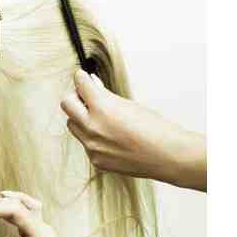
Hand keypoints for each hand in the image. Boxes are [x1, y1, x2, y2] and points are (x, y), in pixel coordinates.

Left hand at [60, 70, 205, 190]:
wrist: (170, 156)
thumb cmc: (155, 128)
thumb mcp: (129, 104)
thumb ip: (105, 96)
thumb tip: (91, 85)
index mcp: (102, 108)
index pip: (80, 84)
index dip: (81, 78)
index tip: (82, 77)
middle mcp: (92, 127)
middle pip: (66, 104)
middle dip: (76, 97)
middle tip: (87, 97)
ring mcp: (92, 146)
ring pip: (72, 124)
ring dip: (81, 118)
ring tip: (100, 118)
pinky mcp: (95, 159)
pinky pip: (85, 143)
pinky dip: (92, 136)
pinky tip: (111, 138)